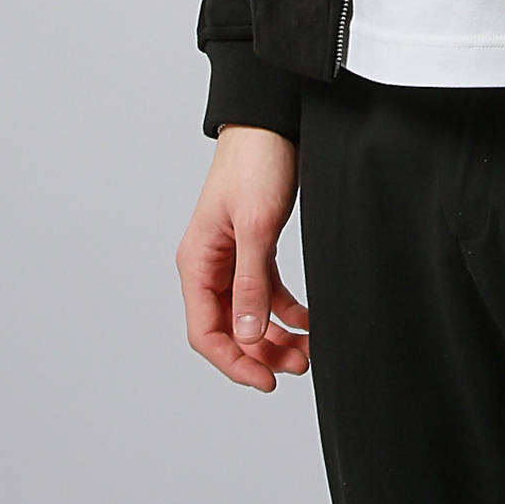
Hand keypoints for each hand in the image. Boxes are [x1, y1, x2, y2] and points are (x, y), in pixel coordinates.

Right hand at [176, 126, 309, 391]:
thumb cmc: (256, 162)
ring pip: (249, 313)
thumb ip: (249, 282)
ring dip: (275, 335)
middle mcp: (211, 264)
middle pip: (229, 327)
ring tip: (306, 351)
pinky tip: (307, 321)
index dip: (234, 361)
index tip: (265, 380)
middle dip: (260, 352)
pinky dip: (285, 310)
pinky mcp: (256, 245)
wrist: (273, 122)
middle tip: (297, 366)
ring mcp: (233, 256)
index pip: (205, 331)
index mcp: (198, 262)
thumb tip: (243, 335)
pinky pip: (266, 290)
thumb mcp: (256, 226)